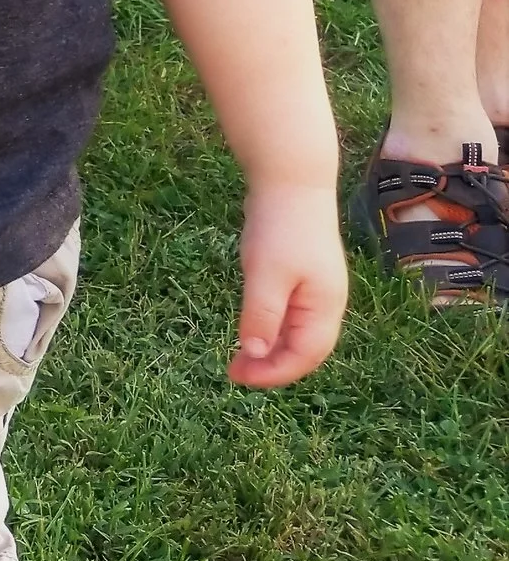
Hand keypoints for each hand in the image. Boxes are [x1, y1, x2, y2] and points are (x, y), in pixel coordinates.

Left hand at [228, 181, 347, 387]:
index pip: (306, 356)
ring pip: (296, 332)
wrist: (290, 181)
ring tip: (239, 359)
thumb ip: (262, 316)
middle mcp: (326, 302)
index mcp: (325, 307)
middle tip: (234, 373)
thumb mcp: (266, 275)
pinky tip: (251, 329)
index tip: (241, 379)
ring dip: (269, 349)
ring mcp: (315, 289)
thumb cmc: (281, 229)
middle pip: (304, 349)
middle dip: (272, 366)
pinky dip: (270, 327)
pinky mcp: (301, 275)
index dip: (275, 373)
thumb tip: (255, 354)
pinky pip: (288, 314)